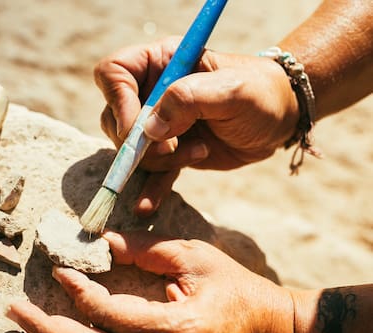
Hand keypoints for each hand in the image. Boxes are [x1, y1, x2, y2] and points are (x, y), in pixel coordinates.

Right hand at [95, 37, 298, 213]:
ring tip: (198, 153)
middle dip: (139, 141)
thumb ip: (188, 99)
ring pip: (131, 150)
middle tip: (174, 145)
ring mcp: (159, 124)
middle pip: (115, 118)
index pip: (114, 74)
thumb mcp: (231, 90)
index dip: (118, 101)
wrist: (280, 120)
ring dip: (159, 161)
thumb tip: (150, 129)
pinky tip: (146, 207)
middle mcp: (151, 91)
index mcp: (160, 63)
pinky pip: (149, 172)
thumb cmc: (260, 93)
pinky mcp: (170, 152)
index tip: (141, 128)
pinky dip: (148, 189)